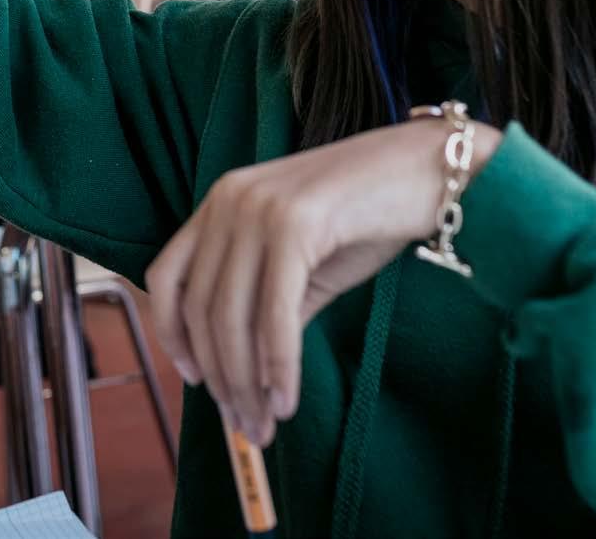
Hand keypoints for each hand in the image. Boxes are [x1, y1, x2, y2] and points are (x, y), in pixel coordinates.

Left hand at [146, 118, 500, 446]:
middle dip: (220, 378)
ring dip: (246, 383)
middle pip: (202, 308)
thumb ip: (268, 306)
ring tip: (265, 425)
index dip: (171, 334)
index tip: (194, 380)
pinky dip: (277, 366)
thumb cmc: (371, 214)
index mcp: (222, 201)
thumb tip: (243, 374)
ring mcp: (260, 207)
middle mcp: (230, 199)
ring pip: (233, 316)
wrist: (428, 169)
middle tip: (245, 426)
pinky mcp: (295, 223)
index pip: (167, 275)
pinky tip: (287, 399)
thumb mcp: (306, 264)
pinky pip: (274, 313)